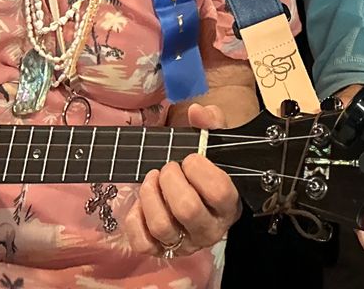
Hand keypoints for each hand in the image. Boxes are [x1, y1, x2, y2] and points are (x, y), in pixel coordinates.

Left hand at [122, 103, 241, 258]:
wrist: (196, 197)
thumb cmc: (206, 171)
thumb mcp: (214, 145)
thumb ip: (211, 123)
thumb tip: (197, 112)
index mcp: (229, 205)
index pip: (219, 191)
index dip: (201, 170)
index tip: (190, 158)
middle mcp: (210, 230)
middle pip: (187, 209)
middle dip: (171, 179)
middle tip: (168, 167)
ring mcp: (185, 244)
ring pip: (162, 226)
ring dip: (150, 195)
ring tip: (152, 178)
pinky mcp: (160, 251)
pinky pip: (142, 242)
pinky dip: (135, 219)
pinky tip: (141, 202)